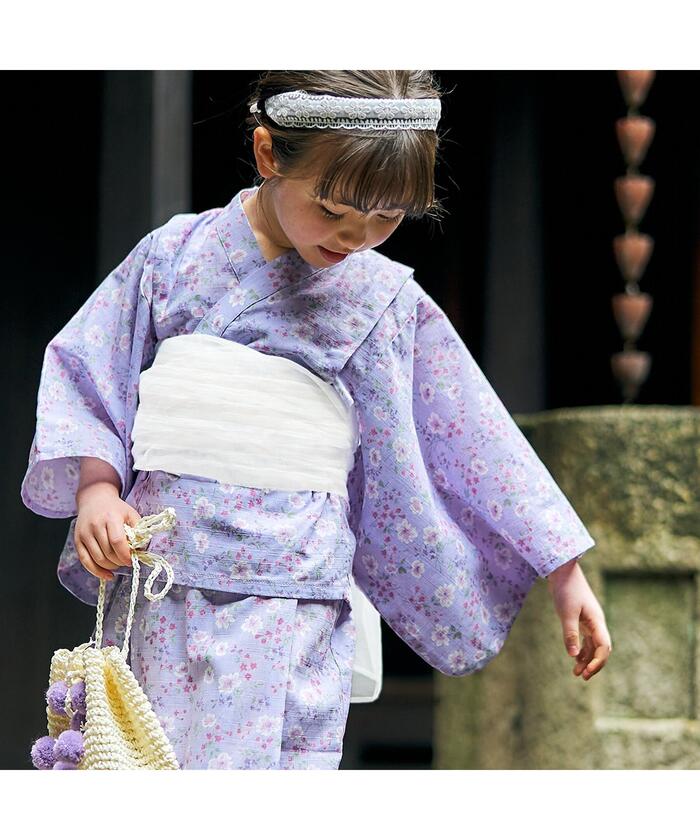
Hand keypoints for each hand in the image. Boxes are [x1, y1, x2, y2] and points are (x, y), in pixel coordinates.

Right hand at [74, 481, 141, 581]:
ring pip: (97, 559)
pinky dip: (96, 571)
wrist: (94, 499)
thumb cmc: (116, 509)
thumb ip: (138, 530)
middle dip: (119, 561)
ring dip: (110, 566)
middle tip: (126, 561)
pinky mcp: (77, 540)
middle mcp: (95, 525)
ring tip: (118, 564)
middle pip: (107, 552)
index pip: (117, 541)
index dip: (125, 554)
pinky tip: (107, 575)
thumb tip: (142, 549)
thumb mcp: (131, 514)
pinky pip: (85, 561)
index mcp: (110, 518)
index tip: (131, 560)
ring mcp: (84, 533)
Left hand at [546, 558, 611, 680]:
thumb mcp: (566, 612)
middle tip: (583, 677)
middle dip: (594, 664)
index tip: (586, 673)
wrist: (563, 571)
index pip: (604, 647)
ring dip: (586, 659)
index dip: (597, 662)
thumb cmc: (566, 589)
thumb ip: (570, 633)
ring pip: (593, 645)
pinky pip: (586, 639)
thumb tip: (573, 655)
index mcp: (597, 621)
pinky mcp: (581, 618)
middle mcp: (596, 623)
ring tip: (576, 673)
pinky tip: (575, 658)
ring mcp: (590, 621)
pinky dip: (582, 650)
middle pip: (601, 649)